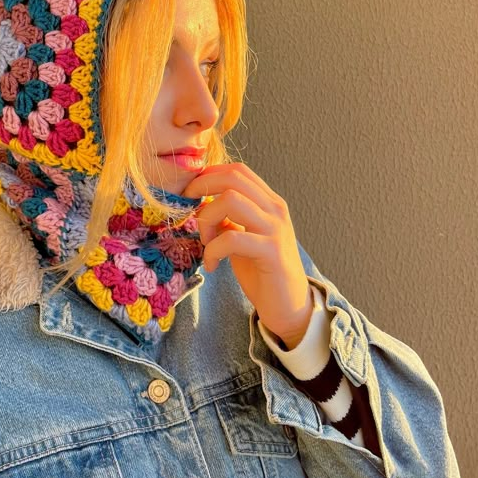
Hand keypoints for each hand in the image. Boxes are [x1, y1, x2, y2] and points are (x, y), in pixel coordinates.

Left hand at [182, 162, 312, 347]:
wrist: (289, 306)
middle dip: (202, 187)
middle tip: (187, 207)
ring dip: (207, 219)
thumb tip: (201, 201)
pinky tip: (211, 264)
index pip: (237, 170)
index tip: (190, 194)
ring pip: (231, 200)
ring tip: (205, 242)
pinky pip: (231, 238)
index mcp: (268, 202)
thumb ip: (228, 217)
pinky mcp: (271, 252)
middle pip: (233, 177)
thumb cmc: (262, 270)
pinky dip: (212, 249)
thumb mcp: (242, 235)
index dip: (209, 175)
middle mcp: (275, 209)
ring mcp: (275, 228)